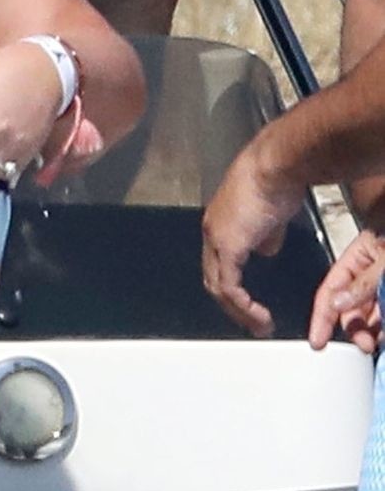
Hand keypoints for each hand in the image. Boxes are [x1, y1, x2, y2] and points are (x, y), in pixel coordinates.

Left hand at [201, 141, 302, 336]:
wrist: (277, 165)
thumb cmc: (278, 180)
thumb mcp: (272, 215)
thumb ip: (266, 236)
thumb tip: (266, 252)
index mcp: (219, 223)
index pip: (217, 263)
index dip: (230, 285)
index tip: (246, 303)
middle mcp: (212, 232)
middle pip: (212, 278)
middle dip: (230, 305)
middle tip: (250, 323)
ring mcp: (216, 239)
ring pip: (217, 286)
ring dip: (238, 311)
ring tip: (258, 325)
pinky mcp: (228, 245)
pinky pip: (229, 286)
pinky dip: (242, 305)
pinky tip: (258, 314)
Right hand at [309, 229, 384, 353]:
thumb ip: (362, 283)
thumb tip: (337, 303)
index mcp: (361, 252)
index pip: (331, 287)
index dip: (322, 315)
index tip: (317, 341)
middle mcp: (371, 268)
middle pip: (351, 305)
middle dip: (355, 328)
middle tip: (364, 345)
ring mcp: (384, 282)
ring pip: (370, 314)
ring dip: (371, 330)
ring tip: (377, 342)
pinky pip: (383, 316)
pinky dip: (382, 328)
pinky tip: (383, 335)